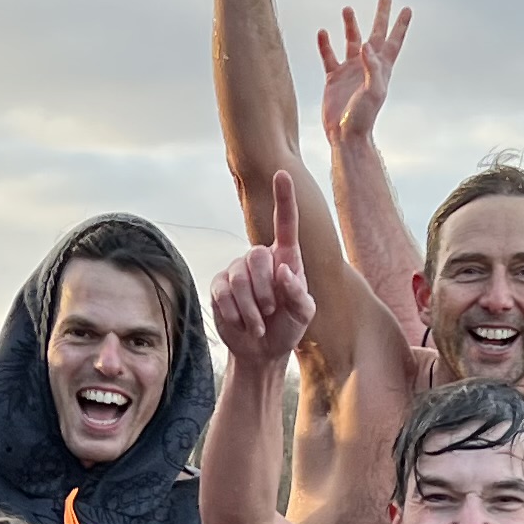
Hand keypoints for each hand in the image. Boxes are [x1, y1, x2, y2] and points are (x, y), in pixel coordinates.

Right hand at [208, 173, 317, 370]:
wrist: (262, 350)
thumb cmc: (289, 328)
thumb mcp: (304, 316)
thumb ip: (300, 295)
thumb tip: (283, 271)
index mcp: (286, 258)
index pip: (285, 224)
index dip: (284, 199)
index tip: (282, 173)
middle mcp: (260, 258)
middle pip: (257, 257)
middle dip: (266, 289)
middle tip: (273, 310)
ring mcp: (237, 270)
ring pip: (239, 278)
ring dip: (252, 308)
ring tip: (261, 323)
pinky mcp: (220, 286)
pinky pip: (224, 294)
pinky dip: (237, 314)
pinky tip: (245, 324)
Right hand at [313, 0, 407, 144]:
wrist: (345, 135)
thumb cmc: (363, 117)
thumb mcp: (373, 92)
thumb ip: (371, 68)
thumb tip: (365, 45)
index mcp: (381, 69)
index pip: (393, 41)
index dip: (401, 25)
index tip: (407, 8)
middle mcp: (367, 66)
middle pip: (376, 34)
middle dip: (381, 15)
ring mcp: (350, 71)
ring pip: (352, 41)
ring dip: (351, 25)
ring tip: (348, 8)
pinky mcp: (333, 78)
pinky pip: (329, 56)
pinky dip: (326, 44)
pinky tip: (323, 32)